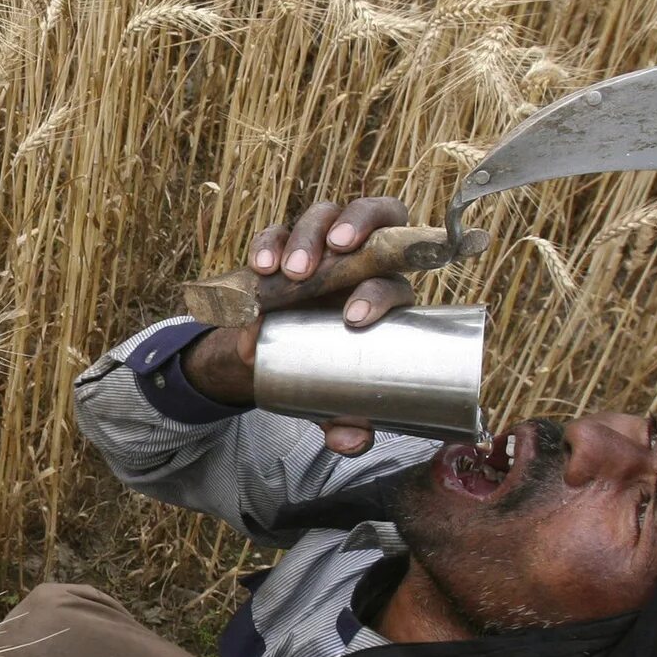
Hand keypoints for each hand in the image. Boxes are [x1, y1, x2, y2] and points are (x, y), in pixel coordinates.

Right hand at [181, 196, 420, 455]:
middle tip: (329, 258)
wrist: (276, 354)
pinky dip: (268, 243)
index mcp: (386, 291)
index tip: (354, 319)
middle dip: (357, 228)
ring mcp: (321, 245)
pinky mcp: (283, 245)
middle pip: (376, 217)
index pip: (396, 281)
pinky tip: (260, 265)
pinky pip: (277, 231)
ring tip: (288, 271)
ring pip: (324, 215)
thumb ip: (345, 420)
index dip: (380, 293)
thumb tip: (352, 441)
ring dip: (307, 235)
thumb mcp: (333, 399)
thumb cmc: (322, 370)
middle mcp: (361, 257)